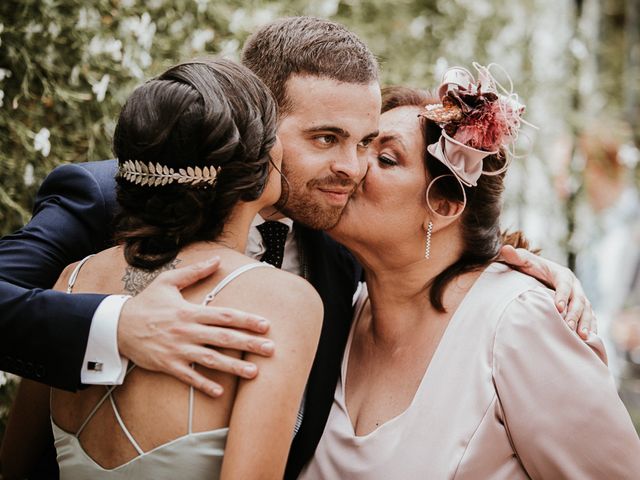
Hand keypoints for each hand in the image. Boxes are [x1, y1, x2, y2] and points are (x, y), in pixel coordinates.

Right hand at [118, 257, 274, 397]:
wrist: (116, 326)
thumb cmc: (146, 303)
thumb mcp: (168, 282)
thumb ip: (194, 271)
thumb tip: (217, 259)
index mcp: (190, 311)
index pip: (225, 315)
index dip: (247, 320)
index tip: (266, 325)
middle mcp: (187, 331)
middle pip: (224, 338)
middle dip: (249, 344)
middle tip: (271, 349)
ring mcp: (178, 349)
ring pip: (211, 359)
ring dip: (233, 367)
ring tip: (254, 373)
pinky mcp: (168, 365)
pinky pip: (189, 376)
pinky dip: (204, 384)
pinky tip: (220, 392)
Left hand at [499, 246, 595, 339]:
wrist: (539, 274)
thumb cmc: (530, 268)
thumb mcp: (523, 261)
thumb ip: (515, 257)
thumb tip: (505, 249)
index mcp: (562, 274)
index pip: (564, 284)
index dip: (562, 295)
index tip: (558, 308)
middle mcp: (575, 286)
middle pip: (578, 300)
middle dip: (574, 313)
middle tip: (568, 327)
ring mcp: (580, 297)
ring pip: (587, 310)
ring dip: (585, 323)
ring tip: (581, 337)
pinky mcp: (582, 308)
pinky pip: (590, 317)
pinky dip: (590, 327)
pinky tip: (588, 340)